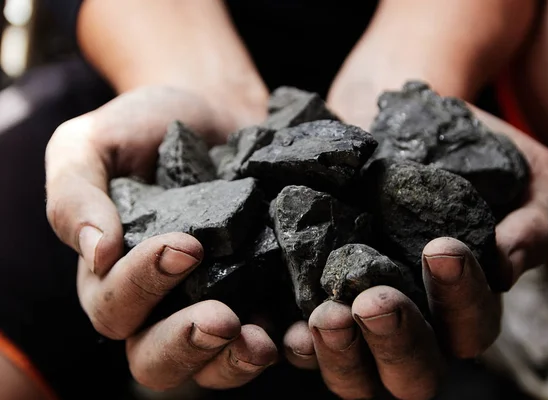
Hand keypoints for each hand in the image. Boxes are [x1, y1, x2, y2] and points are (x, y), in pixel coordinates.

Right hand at [45, 86, 276, 390]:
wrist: (213, 109)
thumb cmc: (144, 126)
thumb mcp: (90, 144)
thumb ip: (75, 195)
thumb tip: (96, 253)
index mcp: (112, 278)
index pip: (115, 307)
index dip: (144, 286)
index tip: (185, 246)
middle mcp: (159, 304)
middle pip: (157, 358)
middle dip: (187, 345)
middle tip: (222, 319)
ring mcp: (214, 303)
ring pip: (213, 365)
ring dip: (235, 361)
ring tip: (262, 339)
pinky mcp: (261, 295)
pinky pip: (267, 338)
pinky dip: (284, 344)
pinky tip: (299, 330)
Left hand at [282, 111, 547, 398]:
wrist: (380, 115)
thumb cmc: (455, 145)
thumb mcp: (518, 169)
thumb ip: (530, 219)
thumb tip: (507, 267)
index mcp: (461, 302)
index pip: (471, 326)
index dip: (462, 299)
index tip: (443, 248)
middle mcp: (410, 322)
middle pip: (411, 373)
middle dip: (396, 342)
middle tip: (375, 301)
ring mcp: (354, 317)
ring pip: (353, 373)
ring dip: (341, 354)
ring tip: (328, 315)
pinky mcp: (307, 299)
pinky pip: (301, 342)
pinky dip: (295, 341)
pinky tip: (288, 327)